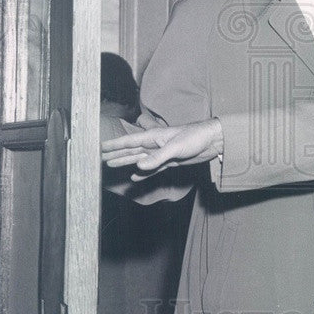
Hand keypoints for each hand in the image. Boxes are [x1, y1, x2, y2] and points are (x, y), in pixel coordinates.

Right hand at [101, 118, 223, 178]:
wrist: (212, 141)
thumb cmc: (195, 137)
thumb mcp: (174, 147)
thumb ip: (157, 157)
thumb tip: (138, 166)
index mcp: (153, 137)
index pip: (129, 141)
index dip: (114, 144)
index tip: (100, 146)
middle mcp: (155, 145)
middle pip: (131, 150)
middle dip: (116, 154)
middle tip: (100, 158)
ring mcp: (162, 154)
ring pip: (139, 159)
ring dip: (125, 162)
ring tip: (111, 164)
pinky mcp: (170, 162)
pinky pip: (152, 168)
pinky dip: (142, 173)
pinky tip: (134, 176)